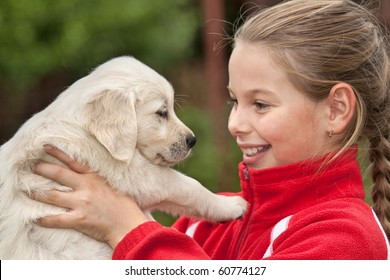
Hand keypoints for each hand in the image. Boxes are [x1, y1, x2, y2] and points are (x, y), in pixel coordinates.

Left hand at [32, 145, 148, 248]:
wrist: (127, 223)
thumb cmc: (123, 204)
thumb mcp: (111, 185)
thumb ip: (97, 179)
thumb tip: (84, 175)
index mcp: (94, 177)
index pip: (73, 161)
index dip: (58, 154)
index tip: (45, 147)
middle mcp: (86, 187)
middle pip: (59, 174)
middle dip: (43, 169)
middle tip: (32, 168)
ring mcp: (82, 203)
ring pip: (52, 196)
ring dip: (38, 194)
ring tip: (29, 192)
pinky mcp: (79, 219)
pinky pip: (56, 219)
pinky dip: (44, 219)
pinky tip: (36, 218)